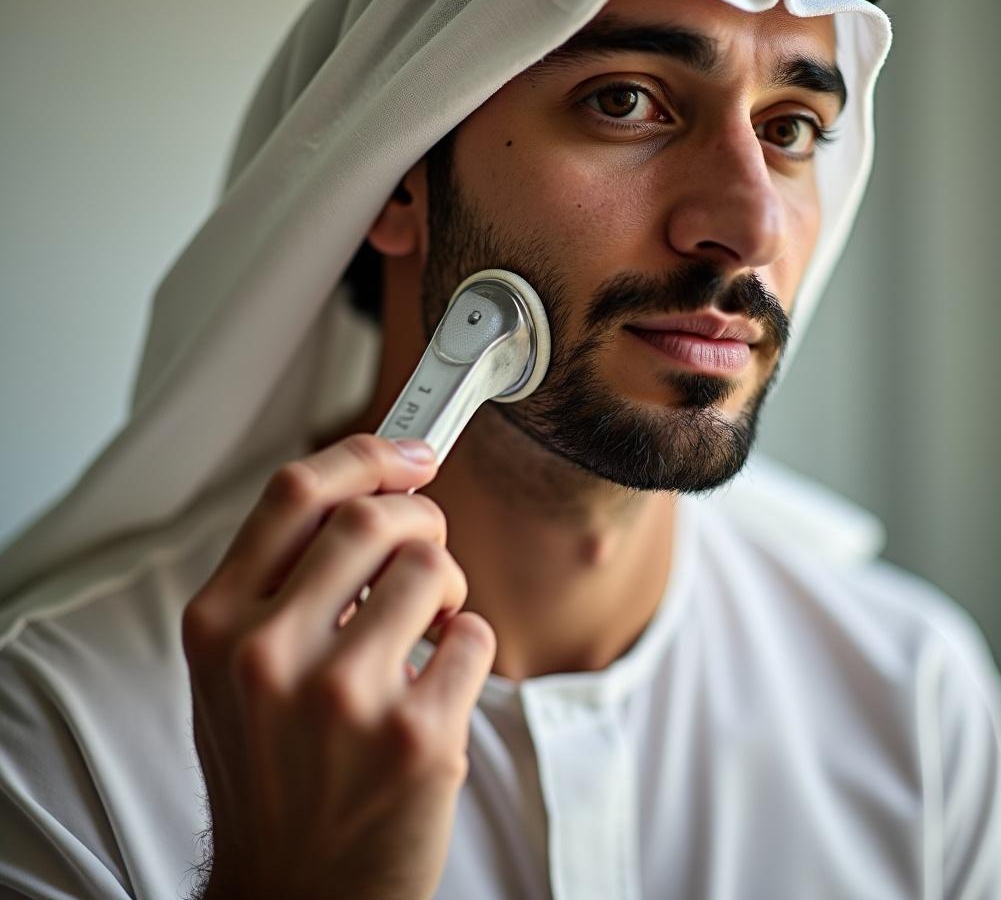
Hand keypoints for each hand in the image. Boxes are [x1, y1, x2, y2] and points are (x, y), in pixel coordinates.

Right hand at [182, 434, 495, 899]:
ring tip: (431, 622)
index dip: (364, 455)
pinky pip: (474, 636)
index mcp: (219, 624)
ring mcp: (344, 698)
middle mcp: (270, 654)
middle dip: (420, 515)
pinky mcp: (415, 738)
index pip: (296, 492)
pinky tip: (438, 680)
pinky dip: (468, 645)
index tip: (406, 452)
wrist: (291, 893)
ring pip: (433, 568)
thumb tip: (369, 493)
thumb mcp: (234, 668)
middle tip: (426, 540)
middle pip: (375, 517)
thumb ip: (282, 580)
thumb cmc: (271, 771)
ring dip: (447, 585)